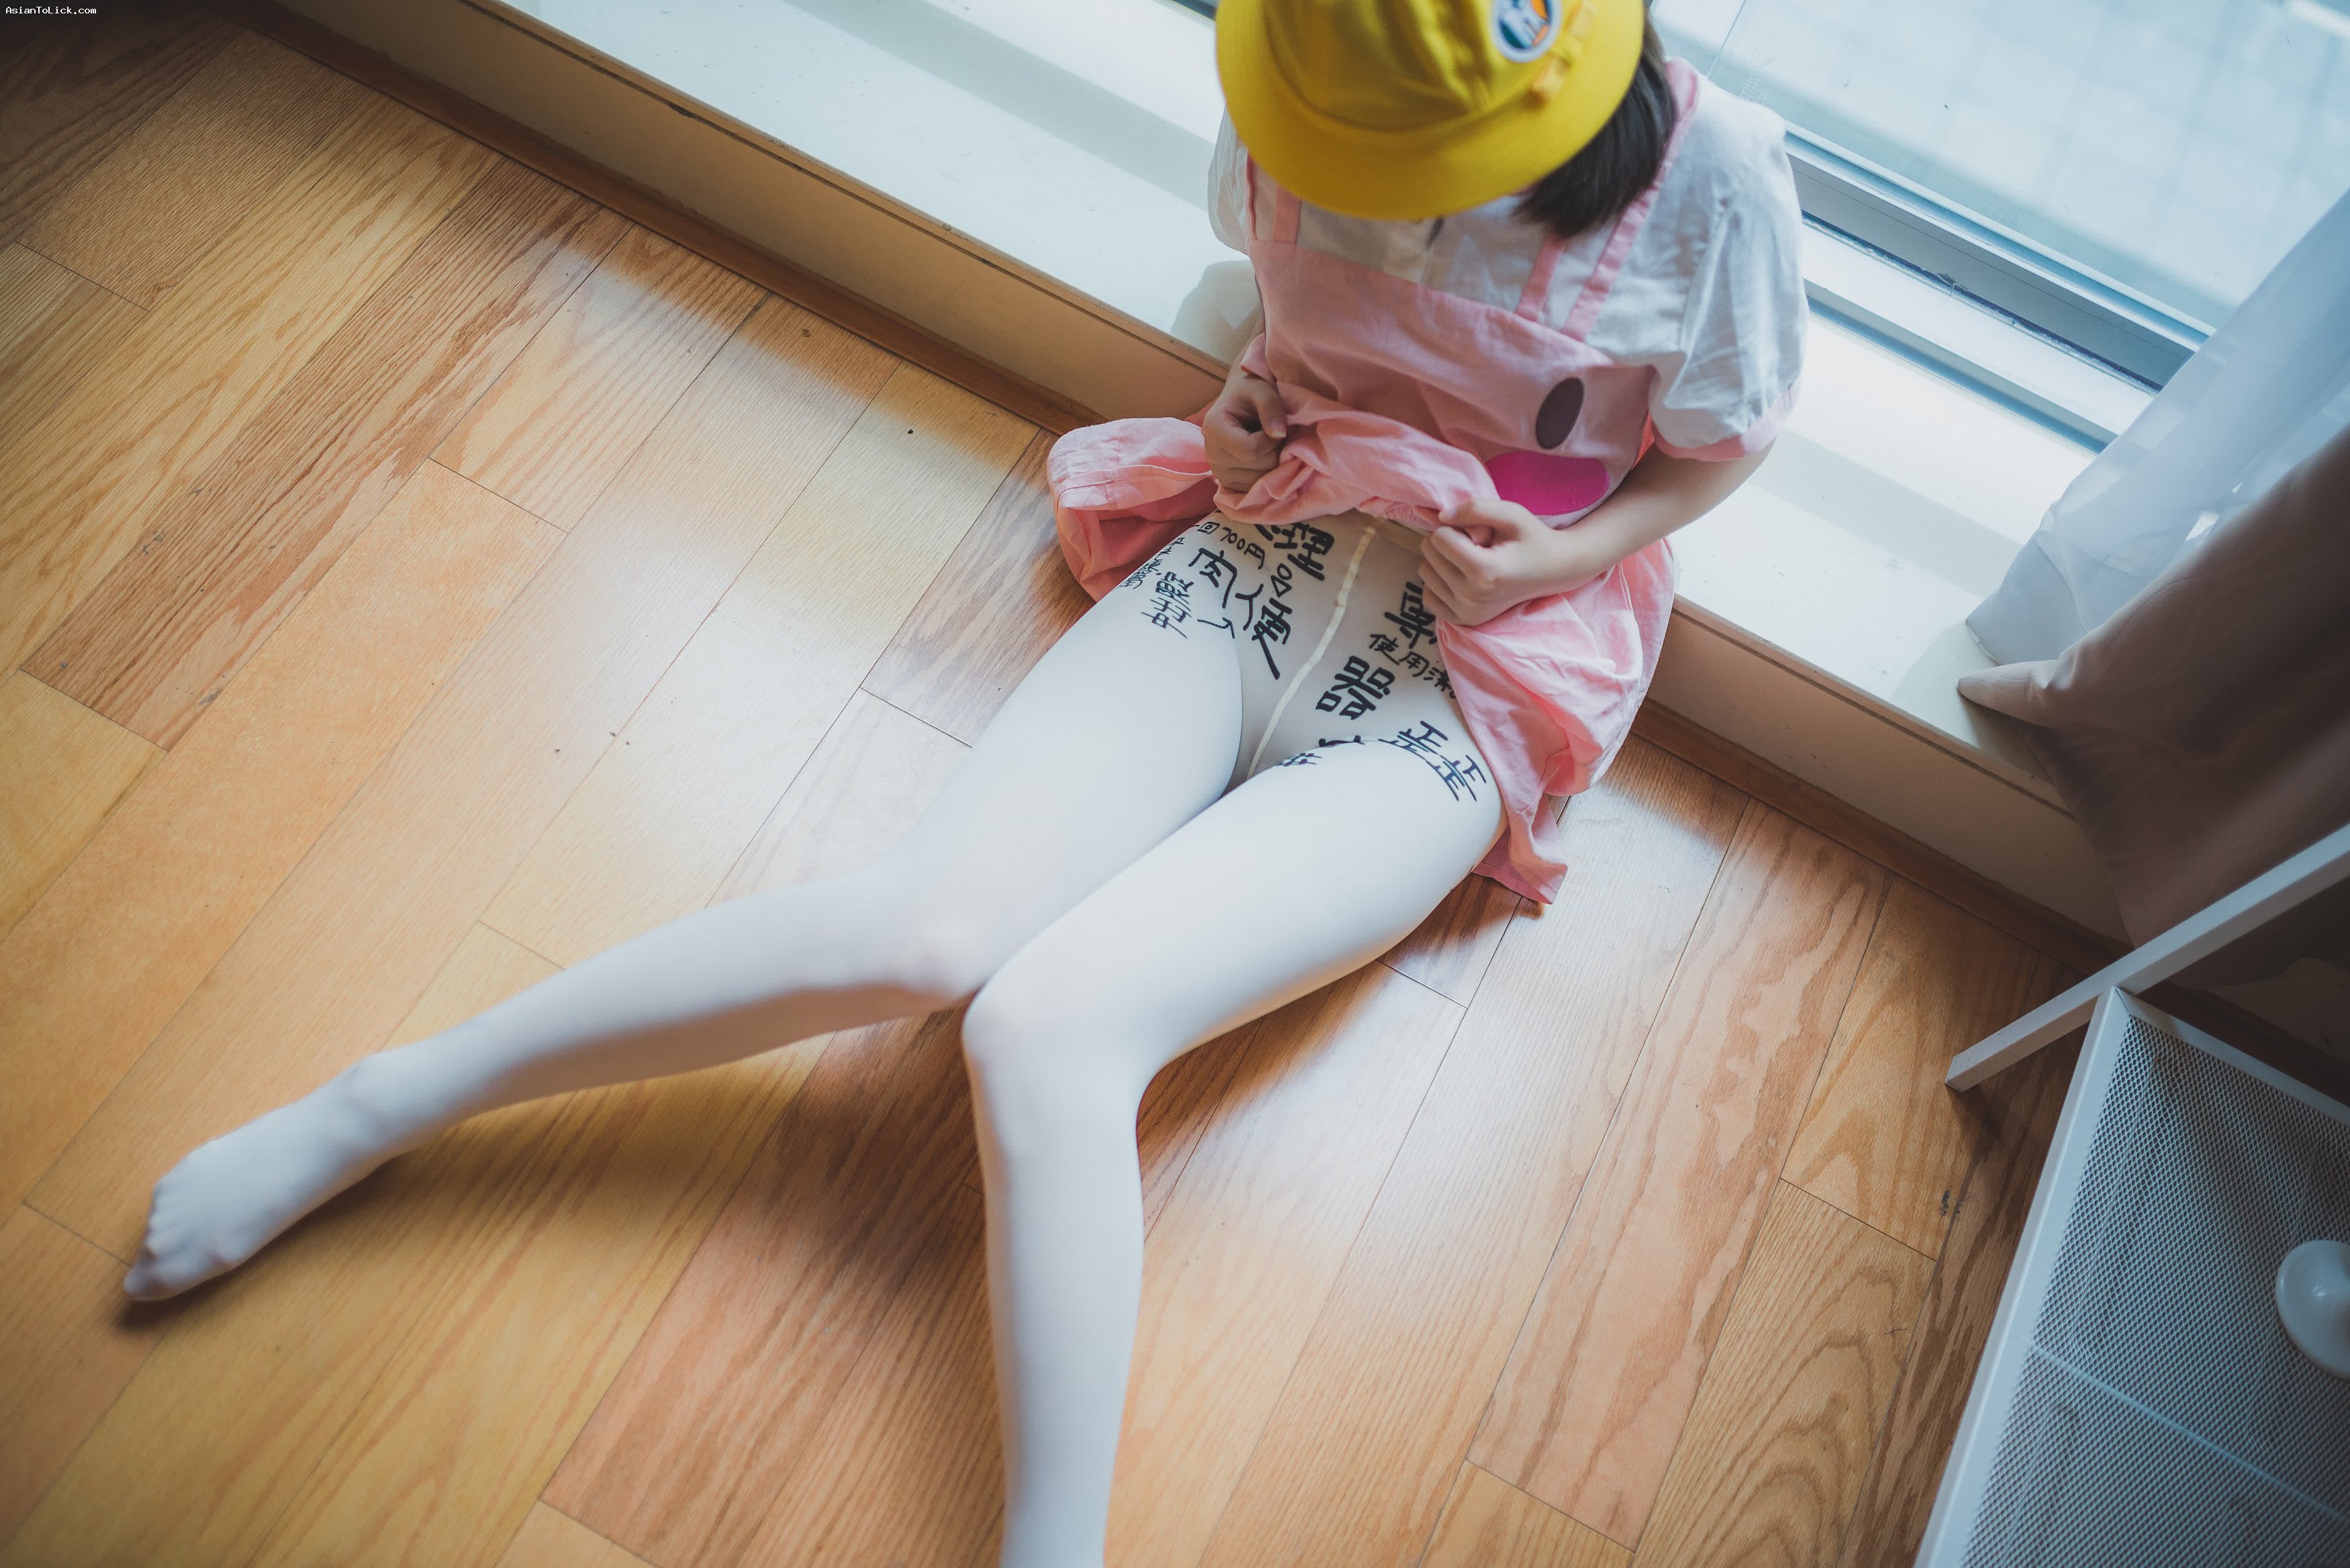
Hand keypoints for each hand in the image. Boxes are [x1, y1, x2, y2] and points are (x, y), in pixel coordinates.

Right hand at [1203, 362, 1287, 494]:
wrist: (1241, 401)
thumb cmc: (1252, 392)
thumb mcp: (1263, 390)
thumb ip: (1271, 407)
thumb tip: (1279, 434)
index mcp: (1213, 428)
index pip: (1251, 450)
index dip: (1272, 441)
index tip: (1275, 428)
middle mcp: (1211, 454)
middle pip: (1258, 468)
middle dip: (1274, 452)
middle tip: (1271, 435)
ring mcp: (1218, 472)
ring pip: (1259, 482)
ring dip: (1271, 464)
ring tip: (1265, 444)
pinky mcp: (1227, 483)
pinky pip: (1254, 490)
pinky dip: (1265, 476)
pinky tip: (1262, 458)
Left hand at [1419, 497, 1606, 625]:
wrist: (1553, 570)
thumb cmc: (1532, 538)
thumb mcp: (1511, 513)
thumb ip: (1475, 508)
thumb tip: (1439, 517)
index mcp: (1485, 572)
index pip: (1439, 538)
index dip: (1456, 526)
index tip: (1479, 533)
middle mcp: (1473, 598)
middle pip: (1429, 554)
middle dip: (1449, 542)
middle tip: (1479, 546)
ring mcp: (1467, 614)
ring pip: (1425, 573)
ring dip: (1444, 561)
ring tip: (1474, 561)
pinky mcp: (1463, 621)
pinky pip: (1427, 596)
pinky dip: (1441, 582)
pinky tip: (1464, 577)